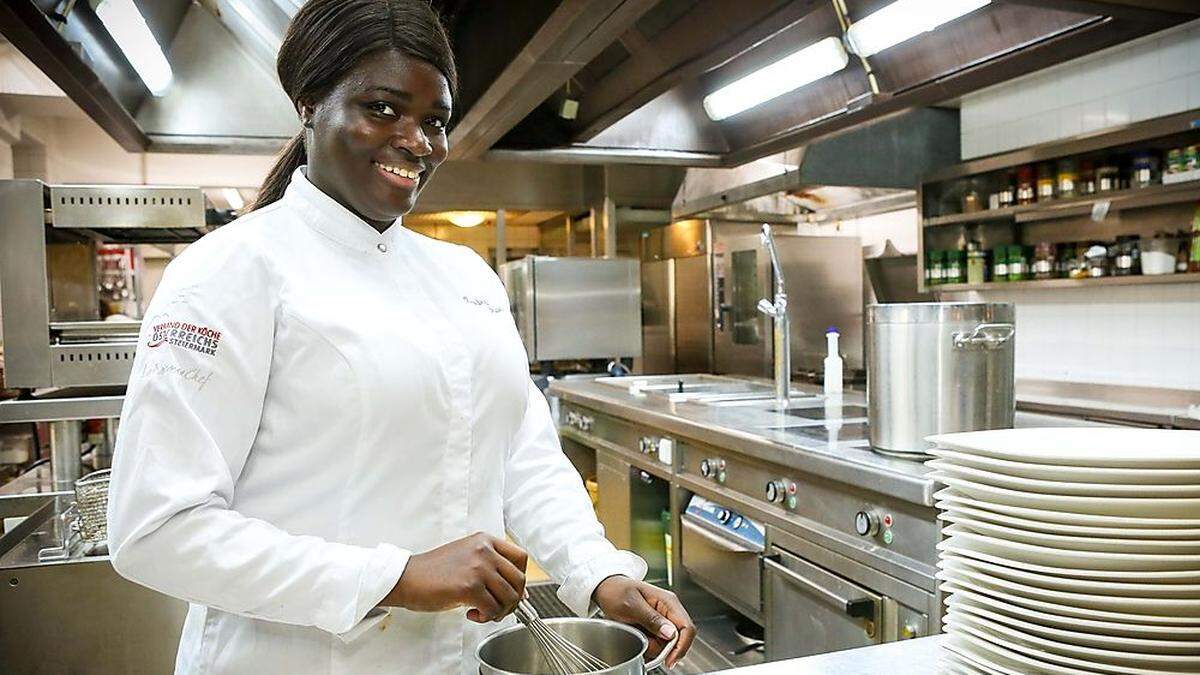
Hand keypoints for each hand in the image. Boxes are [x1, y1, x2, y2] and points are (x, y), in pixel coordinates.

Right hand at [381, 532, 526, 622]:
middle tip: (498, 608)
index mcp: (485, 540)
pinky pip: (493, 609)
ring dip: (499, 611)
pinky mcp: (469, 587)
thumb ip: (491, 568)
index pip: (521, 558)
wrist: (406, 577)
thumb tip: (518, 592)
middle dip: (513, 600)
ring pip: (509, 597)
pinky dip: (486, 617)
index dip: (520, 579)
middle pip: (519, 580)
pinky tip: (472, 614)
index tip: (513, 591)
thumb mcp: (467, 558)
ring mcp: (478, 567)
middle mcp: (485, 550)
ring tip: (483, 612)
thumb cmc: (433, 571)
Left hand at [592, 576, 695, 668]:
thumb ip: (651, 619)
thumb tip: (670, 633)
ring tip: (635, 634)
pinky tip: (636, 636)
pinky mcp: (655, 627)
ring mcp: (662, 620)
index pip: (686, 627)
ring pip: (666, 644)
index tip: (669, 660)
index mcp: (668, 602)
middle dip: (662, 648)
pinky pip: (657, 643)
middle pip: (678, 639)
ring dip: (651, 646)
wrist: (606, 588)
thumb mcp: (631, 605)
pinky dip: (647, 644)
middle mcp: (669, 611)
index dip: (681, 646)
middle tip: (644, 645)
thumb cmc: (617, 591)